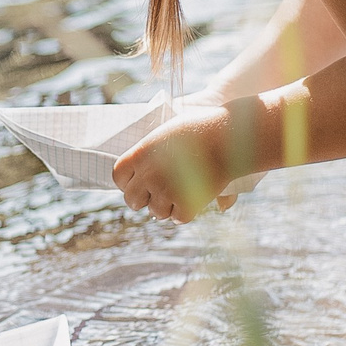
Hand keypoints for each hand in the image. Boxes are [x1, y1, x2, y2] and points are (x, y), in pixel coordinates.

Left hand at [113, 102, 236, 220]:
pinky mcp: (186, 204)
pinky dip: (186, 212)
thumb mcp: (169, 134)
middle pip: (132, 199)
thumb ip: (153, 155)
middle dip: (143, 200)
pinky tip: (193, 202)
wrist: (228, 136)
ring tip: (178, 196)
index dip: (126, 182)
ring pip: (156, 212)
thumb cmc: (201, 127)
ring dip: (166, 208)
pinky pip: (179, 217)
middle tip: (155, 197)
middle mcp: (148, 174)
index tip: (135, 183)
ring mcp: (166, 191)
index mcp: (140, 154)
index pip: (118, 176)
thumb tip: (145, 174)